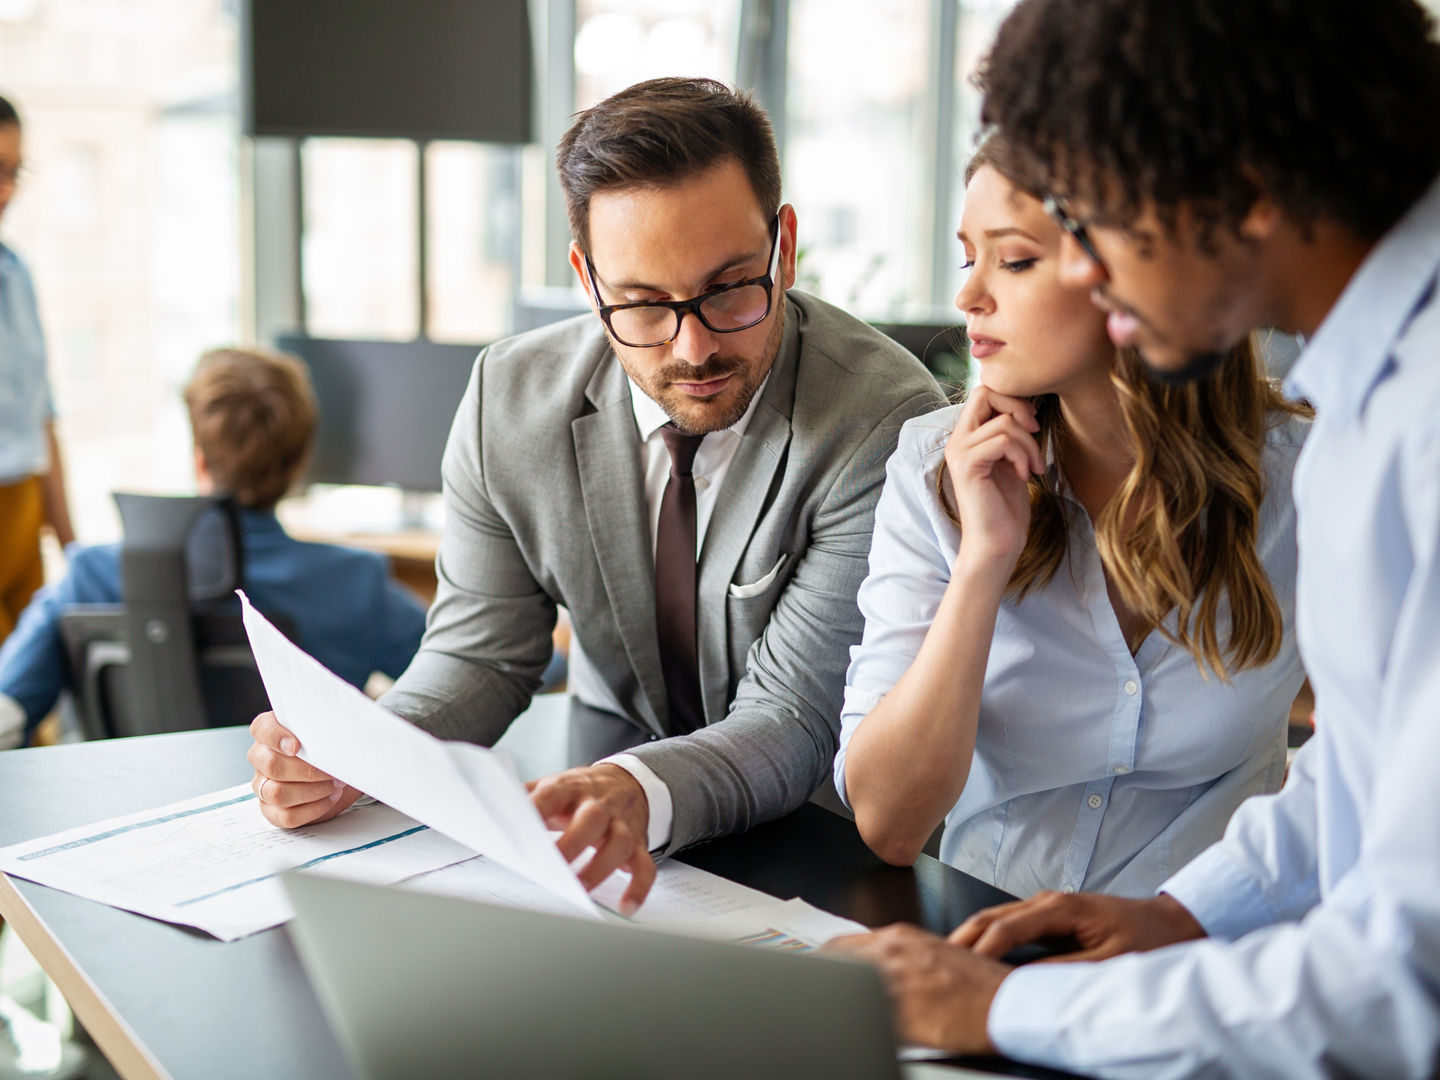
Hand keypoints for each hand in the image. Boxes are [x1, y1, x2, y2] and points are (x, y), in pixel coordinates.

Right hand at [247, 711, 361, 827]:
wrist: (341, 768)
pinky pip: (286, 816)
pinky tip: (331, 797)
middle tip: (332, 769)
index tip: (297, 746)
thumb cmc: (329, 744)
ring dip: (312, 790)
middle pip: (271, 765)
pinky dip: (313, 808)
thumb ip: (325, 721)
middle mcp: (261, 758)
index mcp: (269, 732)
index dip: (277, 737)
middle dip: (307, 770)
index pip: (262, 729)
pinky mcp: (272, 810)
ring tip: (335, 783)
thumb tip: (337, 725)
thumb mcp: (329, 728)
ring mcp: (263, 785)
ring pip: (277, 793)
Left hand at [528, 764, 655, 913]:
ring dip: (601, 868)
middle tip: (554, 867)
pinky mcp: (638, 844)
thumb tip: (486, 808)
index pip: (552, 795)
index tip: (519, 829)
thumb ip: (522, 797)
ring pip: (620, 843)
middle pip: (592, 818)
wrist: (626, 781)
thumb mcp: (551, 785)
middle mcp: (599, 805)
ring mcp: (621, 824)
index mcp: (571, 788)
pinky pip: (645, 866)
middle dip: (574, 843)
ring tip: (581, 889)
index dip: (537, 810)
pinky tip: (626, 906)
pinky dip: (639, 888)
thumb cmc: (579, 791)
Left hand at [824, 924, 1009, 1054]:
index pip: (843, 945)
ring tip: (831, 1017)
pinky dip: (857, 1025)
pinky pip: (866, 1019)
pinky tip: (858, 1033)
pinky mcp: (903, 1013)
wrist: (1008, 1003)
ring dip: (838, 1002)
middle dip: (823, 979)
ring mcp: (896, 982)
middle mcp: (893, 952)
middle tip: (815, 996)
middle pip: (835, 962)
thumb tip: (877, 971)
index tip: (818, 975)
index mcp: (901, 938)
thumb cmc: (980, 985)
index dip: (826, 963)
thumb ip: (901, 959)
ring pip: (846, 989)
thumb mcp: (935, 957)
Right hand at [942, 385, 1042, 569]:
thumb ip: (1009, 434)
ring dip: (1029, 444)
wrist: (997, 543)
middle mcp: (956, 441)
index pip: (984, 393)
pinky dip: (1022, 456)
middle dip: (1018, 407)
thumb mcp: (1010, 462)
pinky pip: (1003, 441)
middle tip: (1035, 431)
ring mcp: (959, 452)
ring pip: (1004, 423)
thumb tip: (1027, 407)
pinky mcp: (967, 466)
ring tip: (1033, 468)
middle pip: (985, 393)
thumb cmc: (1006, 508)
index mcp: (965, 438)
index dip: (1012, 400)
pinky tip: (1023, 476)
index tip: (1032, 425)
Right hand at [950, 890, 1205, 963]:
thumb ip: (1065, 970)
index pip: (1006, 926)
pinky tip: (977, 954)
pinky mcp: (1050, 917)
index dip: (981, 949)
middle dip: (963, 938)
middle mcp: (1048, 901)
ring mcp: (1047, 906)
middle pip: (992, 916)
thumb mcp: (1108, 962)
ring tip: (947, 959)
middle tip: (937, 961)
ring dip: (972, 937)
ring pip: (997, 918)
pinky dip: (988, 937)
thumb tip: (1025, 982)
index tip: (962, 970)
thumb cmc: (1147, 940)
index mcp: (1061, 907)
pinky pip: (1010, 925)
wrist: (1170, 923)